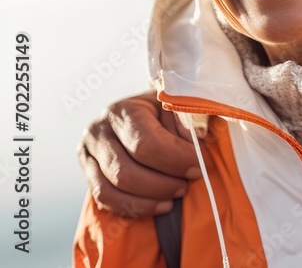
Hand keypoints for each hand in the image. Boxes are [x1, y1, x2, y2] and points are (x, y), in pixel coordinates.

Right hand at [78, 91, 200, 216]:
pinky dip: (134, 207)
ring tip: (174, 197)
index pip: (146, 144)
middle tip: (186, 186)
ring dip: (148, 199)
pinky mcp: (88, 172)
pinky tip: (159, 205)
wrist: (145, 113)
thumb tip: (194, 148)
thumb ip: (187, 124)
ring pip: (112, 189)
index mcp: (125, 110)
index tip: (198, 168)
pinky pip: (104, 199)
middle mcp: (99, 130)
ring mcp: (89, 153)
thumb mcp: (180, 109)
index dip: (175, 161)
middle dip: (162, 184)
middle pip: (126, 171)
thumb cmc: (167, 111)